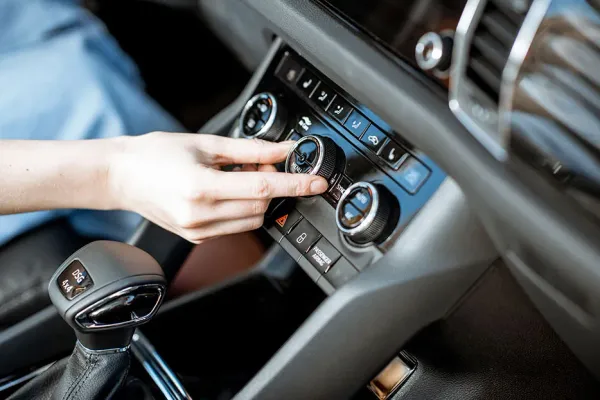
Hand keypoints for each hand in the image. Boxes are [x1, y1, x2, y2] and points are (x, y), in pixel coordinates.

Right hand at [109, 132, 327, 242]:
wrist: (121, 176)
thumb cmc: (155, 155)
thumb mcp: (205, 144)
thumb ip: (249, 149)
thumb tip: (283, 150)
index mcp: (201, 187)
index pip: (264, 187)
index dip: (296, 184)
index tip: (317, 183)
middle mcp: (200, 215)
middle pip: (262, 204)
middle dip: (272, 183)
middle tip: (261, 161)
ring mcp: (198, 231)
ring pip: (253, 218)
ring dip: (259, 197)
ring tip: (239, 175)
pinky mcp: (197, 238)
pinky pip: (236, 226)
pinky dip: (243, 208)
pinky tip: (228, 190)